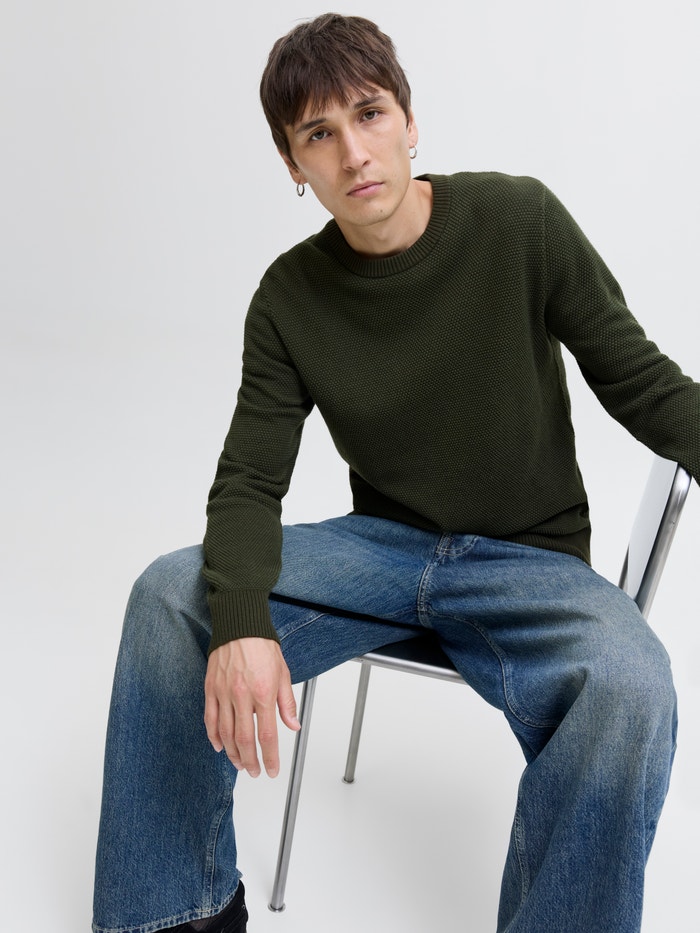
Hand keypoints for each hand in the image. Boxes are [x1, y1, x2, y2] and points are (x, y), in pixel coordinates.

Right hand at [204, 637, 299, 777]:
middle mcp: (242, 696)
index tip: (272, 770)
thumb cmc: (262, 646)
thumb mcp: (283, 673)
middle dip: (251, 761)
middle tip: (255, 772)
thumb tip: (293, 726)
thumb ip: (287, 703)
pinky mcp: (211, 689)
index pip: (267, 734)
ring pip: (226, 733)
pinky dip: (214, 737)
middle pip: (245, 740)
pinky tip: (219, 746)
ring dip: (233, 753)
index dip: (270, 757)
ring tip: (240, 764)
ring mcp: (224, 693)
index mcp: (264, 692)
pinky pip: (210, 719)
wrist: (240, 626)